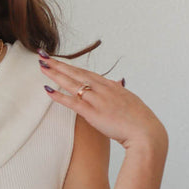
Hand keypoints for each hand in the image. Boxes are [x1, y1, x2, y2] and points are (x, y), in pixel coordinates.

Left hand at [39, 53, 166, 152]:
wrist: (146, 133)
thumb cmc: (140, 120)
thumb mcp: (130, 100)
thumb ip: (121, 90)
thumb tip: (118, 82)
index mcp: (112, 86)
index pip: (87, 72)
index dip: (72, 66)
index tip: (60, 61)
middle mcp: (104, 89)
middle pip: (77, 72)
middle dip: (59, 64)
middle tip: (44, 55)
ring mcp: (98, 100)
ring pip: (72, 83)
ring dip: (56, 74)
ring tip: (42, 66)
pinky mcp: (94, 114)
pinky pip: (73, 102)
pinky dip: (59, 96)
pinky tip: (48, 90)